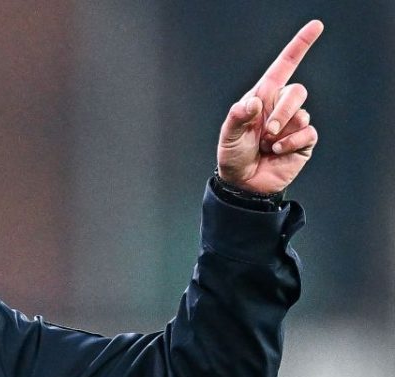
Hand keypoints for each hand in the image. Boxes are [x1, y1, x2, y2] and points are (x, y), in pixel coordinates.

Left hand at [217, 20, 322, 194]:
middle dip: (283, 110)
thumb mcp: (228, 135)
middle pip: (297, 91)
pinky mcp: (303, 141)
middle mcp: (280, 107)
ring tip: (267, 145)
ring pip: (302, 114)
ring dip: (282, 132)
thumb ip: (238, 116)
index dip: (300, 46)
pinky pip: (307, 133)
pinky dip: (290, 143)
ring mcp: (294, 123)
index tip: (316, 26)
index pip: (284, 66)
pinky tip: (277, 151)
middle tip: (267, 131)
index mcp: (262, 97)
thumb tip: (255, 102)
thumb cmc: (233, 154)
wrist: (243, 182)